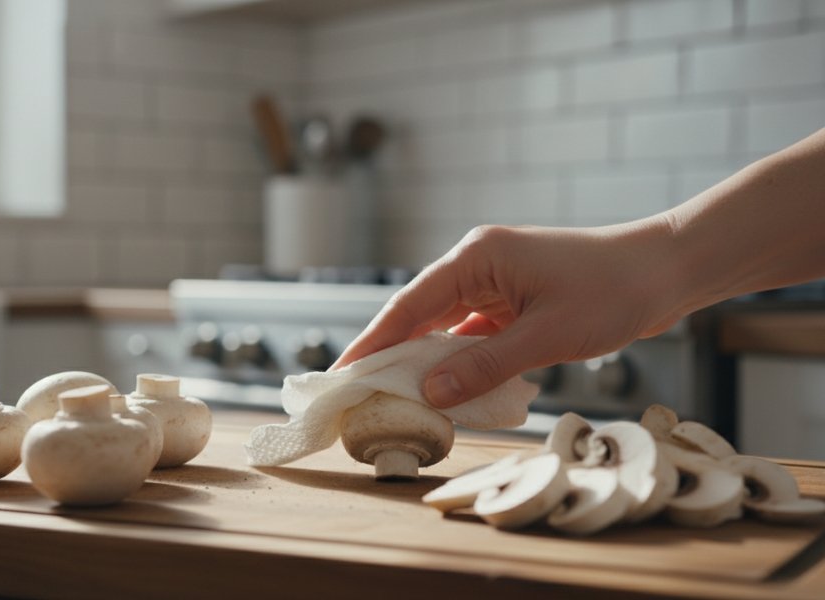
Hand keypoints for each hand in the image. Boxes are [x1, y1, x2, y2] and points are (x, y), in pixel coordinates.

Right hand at [333, 219, 684, 407]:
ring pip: (444, 328)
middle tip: (358, 395)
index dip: (372, 343)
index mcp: (476, 258)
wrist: (665, 270)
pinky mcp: (511, 301)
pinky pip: (472, 334)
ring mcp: (495, 283)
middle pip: (418, 315)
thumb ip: (485, 365)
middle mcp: (477, 265)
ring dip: (425, 362)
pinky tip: (448, 391)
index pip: (408, 305)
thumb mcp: (546, 335)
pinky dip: (460, 362)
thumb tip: (431, 393)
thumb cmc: (612, 291)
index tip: (341, 375)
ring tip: (394, 399)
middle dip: (391, 355)